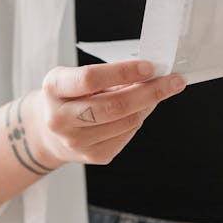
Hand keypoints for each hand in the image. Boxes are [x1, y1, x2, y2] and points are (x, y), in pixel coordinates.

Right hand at [28, 60, 185, 167]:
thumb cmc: (68, 96)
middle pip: (114, 106)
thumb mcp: (74, 76)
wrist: (48, 131)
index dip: (124, 72)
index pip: (90, 79)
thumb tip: (150, 74)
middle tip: (174, 81)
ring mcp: (76, 141)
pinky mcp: (93, 156)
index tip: (151, 67)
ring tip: (155, 92)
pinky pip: (127, 135)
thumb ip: (107, 75)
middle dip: (150, 92)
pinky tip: (138, 110)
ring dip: (148, 105)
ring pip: (126, 122)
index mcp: (54, 89)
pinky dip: (138, 119)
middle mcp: (60, 118)